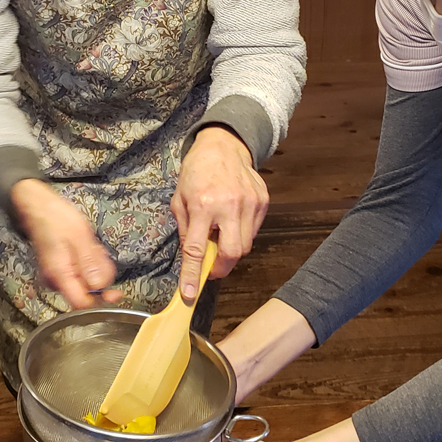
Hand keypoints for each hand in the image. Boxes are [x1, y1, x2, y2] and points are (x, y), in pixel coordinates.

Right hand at [10, 179, 121, 307]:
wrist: (38, 207)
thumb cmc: (56, 218)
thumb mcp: (78, 236)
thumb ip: (89, 262)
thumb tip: (99, 286)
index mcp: (60, 274)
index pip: (81, 303)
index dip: (101, 300)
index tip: (116, 292)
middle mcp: (57, 279)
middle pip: (86, 294)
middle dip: (101, 278)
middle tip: (100, 254)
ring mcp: (59, 275)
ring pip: (86, 282)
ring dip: (96, 268)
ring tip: (92, 247)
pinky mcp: (62, 269)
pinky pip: (81, 273)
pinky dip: (90, 263)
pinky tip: (88, 248)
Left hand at [172, 126, 268, 299]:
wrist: (223, 146)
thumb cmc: (197, 172)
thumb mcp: (179, 200)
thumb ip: (186, 230)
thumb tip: (192, 258)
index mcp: (202, 205)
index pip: (197, 250)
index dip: (193, 275)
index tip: (190, 294)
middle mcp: (228, 206)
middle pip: (232, 254)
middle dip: (221, 268)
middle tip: (211, 267)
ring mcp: (249, 204)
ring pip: (245, 246)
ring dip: (231, 249)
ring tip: (220, 235)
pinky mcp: (262, 202)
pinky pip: (253, 231)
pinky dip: (242, 234)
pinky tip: (232, 221)